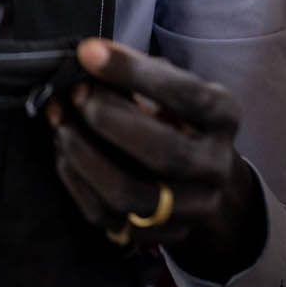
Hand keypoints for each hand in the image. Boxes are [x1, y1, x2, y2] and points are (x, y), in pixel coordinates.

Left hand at [46, 38, 265, 279]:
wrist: (204, 177)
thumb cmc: (176, 117)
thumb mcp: (173, 85)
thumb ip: (137, 72)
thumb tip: (89, 58)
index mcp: (223, 116)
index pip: (185, 95)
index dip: (133, 72)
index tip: (88, 53)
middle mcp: (215, 165)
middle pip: (162, 152)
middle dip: (107, 119)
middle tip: (76, 95)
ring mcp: (193, 206)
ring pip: (131, 194)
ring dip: (85, 157)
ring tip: (62, 126)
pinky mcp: (163, 234)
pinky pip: (110, 217)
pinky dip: (78, 183)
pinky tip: (64, 155)